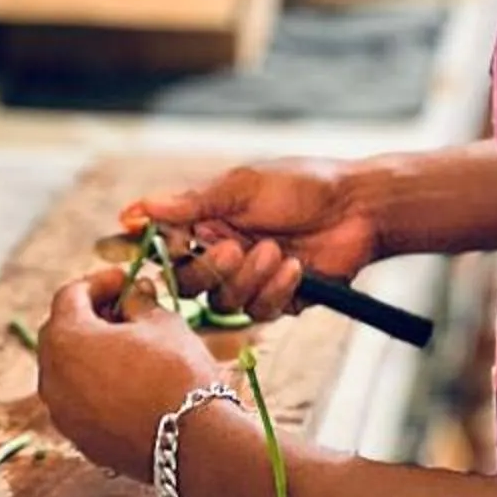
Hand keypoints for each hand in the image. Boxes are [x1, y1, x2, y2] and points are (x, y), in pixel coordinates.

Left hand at [35, 270, 219, 482]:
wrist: (193, 442)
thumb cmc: (177, 372)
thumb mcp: (162, 322)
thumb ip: (139, 302)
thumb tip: (134, 294)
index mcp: (66, 339)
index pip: (71, 296)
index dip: (100, 282)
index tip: (126, 280)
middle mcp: (52, 377)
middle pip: (61, 333)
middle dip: (91, 316)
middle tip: (125, 311)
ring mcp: (63, 413)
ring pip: (68, 370)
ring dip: (91, 354)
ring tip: (129, 349)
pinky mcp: (79, 439)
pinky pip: (81, 401)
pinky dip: (97, 386)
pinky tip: (130, 384)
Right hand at [125, 160, 381, 322]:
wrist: (358, 206)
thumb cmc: (302, 185)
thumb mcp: (244, 186)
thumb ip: (192, 202)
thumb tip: (138, 209)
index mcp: (207, 222)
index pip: (164, 247)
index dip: (157, 252)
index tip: (162, 247)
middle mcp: (222, 254)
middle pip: (187, 284)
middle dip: (208, 270)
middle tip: (234, 248)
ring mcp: (250, 280)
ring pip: (223, 302)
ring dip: (248, 279)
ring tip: (276, 251)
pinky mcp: (278, 300)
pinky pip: (260, 312)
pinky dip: (276, 290)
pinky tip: (296, 267)